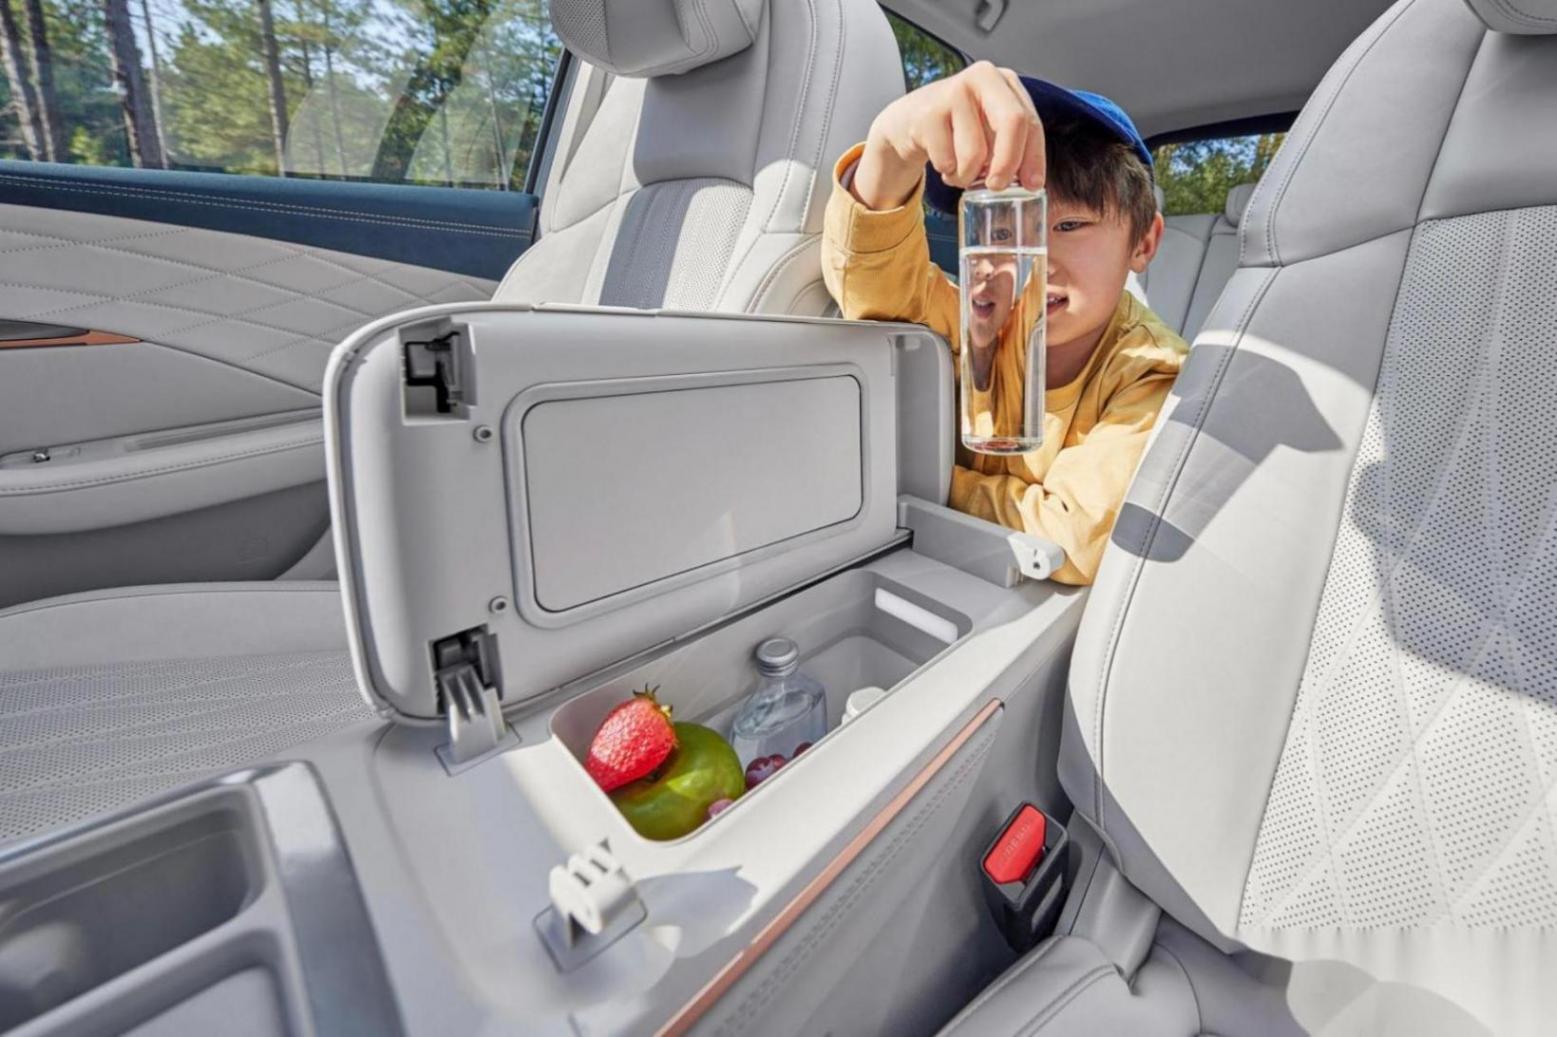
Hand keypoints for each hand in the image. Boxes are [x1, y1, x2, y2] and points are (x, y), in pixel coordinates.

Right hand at [852, 61, 1045, 210]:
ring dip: (968, 175)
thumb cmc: (958, 127)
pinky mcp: (928, 113)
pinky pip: (947, 161)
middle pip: (1012, 123)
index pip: (1031, 122)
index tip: (1032, 185)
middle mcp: (982, 78)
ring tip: (961, 171)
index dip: (1034, 157)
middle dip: (1008, 163)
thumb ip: (1013, 147)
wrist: (910, 120)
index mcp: (1005, 82)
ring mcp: (954, 92)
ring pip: (975, 152)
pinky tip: (943, 162)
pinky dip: (947, 172)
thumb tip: (1032, 183)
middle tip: (997, 186)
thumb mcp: (990, 128)